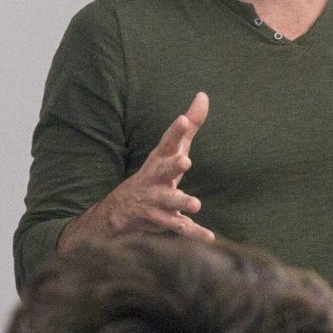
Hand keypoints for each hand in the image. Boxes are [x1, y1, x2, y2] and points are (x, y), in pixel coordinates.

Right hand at [67, 92, 214, 245]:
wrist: (122, 210)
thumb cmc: (155, 174)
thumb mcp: (170, 150)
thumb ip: (190, 126)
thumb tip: (203, 96)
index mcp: (159, 160)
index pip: (167, 143)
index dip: (175, 132)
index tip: (183, 119)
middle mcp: (155, 180)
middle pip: (164, 171)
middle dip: (173, 166)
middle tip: (185, 161)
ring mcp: (156, 202)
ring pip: (169, 202)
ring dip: (181, 202)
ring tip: (196, 204)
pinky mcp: (163, 221)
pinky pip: (179, 228)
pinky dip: (194, 233)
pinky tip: (210, 237)